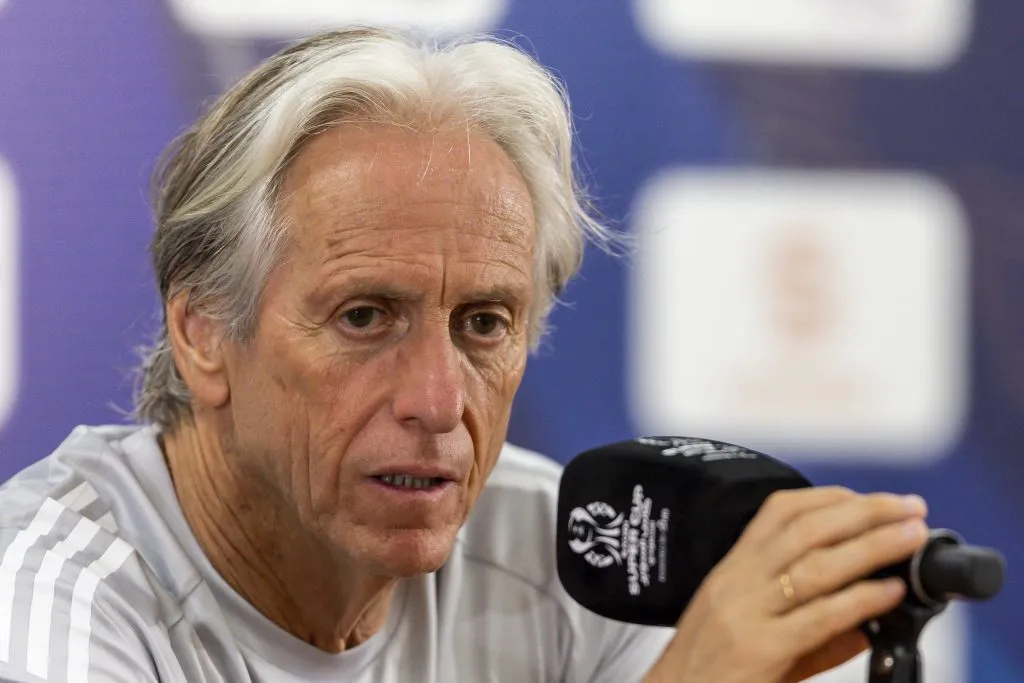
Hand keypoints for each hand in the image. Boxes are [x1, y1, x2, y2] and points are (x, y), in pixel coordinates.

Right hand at [644, 486, 928, 682]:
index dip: (832, 498)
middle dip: (865, 513)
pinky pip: (819, 617)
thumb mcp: (750, 629)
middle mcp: (737, 581)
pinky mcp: (760, 649)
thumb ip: (807, 622)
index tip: (873, 499)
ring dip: (873, 547)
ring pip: (816, 565)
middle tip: (910, 508)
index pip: (779, 512)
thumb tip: (866, 618)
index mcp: (733, 568)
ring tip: (911, 539)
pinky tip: (890, 593)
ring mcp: (747, 613)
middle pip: (807, 530)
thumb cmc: (711, 669)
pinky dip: (861, 600)